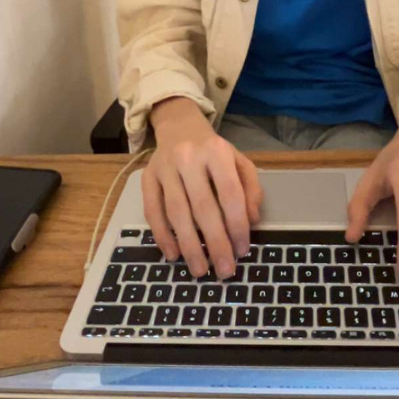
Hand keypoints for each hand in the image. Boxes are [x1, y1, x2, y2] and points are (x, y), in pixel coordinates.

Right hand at [142, 99, 262, 278]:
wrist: (179, 128)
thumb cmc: (214, 153)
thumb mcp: (239, 162)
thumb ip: (251, 189)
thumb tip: (252, 221)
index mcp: (216, 151)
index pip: (230, 193)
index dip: (237, 225)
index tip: (242, 250)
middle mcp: (188, 157)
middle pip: (203, 207)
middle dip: (215, 243)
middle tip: (224, 270)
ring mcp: (164, 168)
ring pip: (176, 213)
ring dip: (188, 245)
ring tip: (200, 270)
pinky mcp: (147, 178)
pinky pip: (152, 211)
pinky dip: (162, 236)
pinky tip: (173, 254)